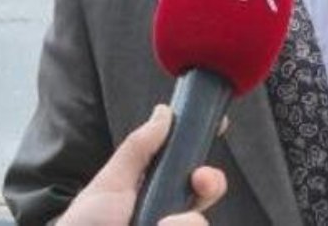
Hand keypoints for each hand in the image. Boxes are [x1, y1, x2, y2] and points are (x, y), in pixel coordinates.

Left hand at [57, 104, 226, 225]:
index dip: (203, 149)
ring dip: (180, 223)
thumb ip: (138, 149)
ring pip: (198, 222)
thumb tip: (164, 113)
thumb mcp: (110, 183)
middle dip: (210, 182)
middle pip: (208, 192)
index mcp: (153, 190)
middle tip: (200, 182)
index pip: (187, 168)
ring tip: (156, 225)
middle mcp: (168, 214)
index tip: (217, 126)